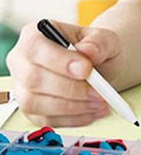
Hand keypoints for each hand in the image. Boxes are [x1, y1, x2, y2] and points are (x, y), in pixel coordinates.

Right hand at [6, 20, 121, 126]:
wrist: (99, 66)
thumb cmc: (96, 49)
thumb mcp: (104, 38)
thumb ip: (98, 42)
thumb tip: (87, 52)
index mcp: (35, 35)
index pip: (36, 48)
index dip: (59, 61)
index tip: (86, 70)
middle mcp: (22, 61)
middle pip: (33, 79)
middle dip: (70, 89)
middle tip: (99, 93)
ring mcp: (22, 87)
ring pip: (35, 103)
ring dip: (72, 107)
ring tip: (100, 103)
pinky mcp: (31, 110)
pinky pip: (45, 120)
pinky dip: (72, 119)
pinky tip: (92, 112)